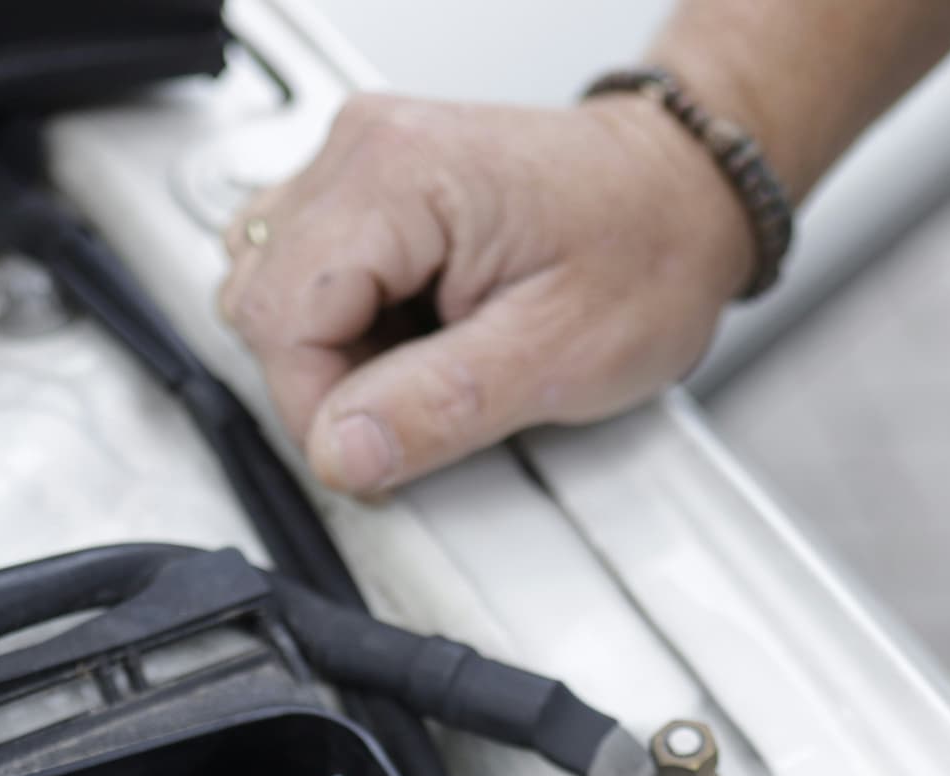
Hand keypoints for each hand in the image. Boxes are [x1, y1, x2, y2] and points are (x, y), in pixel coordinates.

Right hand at [217, 94, 753, 498]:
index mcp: (400, 176)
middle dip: (326, 381)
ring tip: (427, 360)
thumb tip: (342, 451)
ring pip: (271, 287)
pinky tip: (414, 332)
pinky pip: (308, 271)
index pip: (281, 317)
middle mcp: (365, 148)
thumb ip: (437, 409)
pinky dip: (348, 323)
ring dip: (334, 352)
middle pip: (262, 299)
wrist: (687, 197)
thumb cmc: (648, 252)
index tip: (376, 452)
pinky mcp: (370, 184)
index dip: (317, 408)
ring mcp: (361, 158)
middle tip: (421, 404)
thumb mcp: (556, 355)